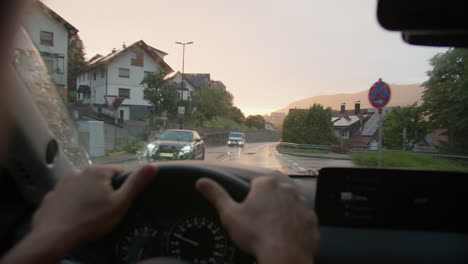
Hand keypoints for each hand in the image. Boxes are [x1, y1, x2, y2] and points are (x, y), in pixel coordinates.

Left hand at [2, 164, 156, 263]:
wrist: (55, 236)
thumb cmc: (92, 220)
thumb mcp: (120, 203)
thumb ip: (136, 183)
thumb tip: (153, 166)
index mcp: (98, 171)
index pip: (119, 171)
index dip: (123, 186)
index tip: (120, 201)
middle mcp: (79, 171)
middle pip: (100, 178)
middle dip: (105, 191)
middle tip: (106, 210)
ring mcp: (63, 183)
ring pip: (83, 186)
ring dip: (88, 195)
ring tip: (90, 214)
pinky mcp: (52, 195)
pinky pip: (68, 196)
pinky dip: (73, 202)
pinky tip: (75, 215)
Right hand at [196, 176, 318, 263]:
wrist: (284, 256)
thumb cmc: (255, 234)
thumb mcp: (229, 214)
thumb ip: (216, 195)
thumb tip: (200, 181)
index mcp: (267, 184)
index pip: (256, 185)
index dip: (250, 199)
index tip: (248, 213)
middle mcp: (287, 189)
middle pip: (273, 194)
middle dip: (267, 205)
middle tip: (259, 223)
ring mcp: (302, 204)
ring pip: (288, 205)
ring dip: (282, 214)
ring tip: (273, 231)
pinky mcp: (312, 219)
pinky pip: (301, 219)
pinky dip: (295, 226)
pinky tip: (286, 237)